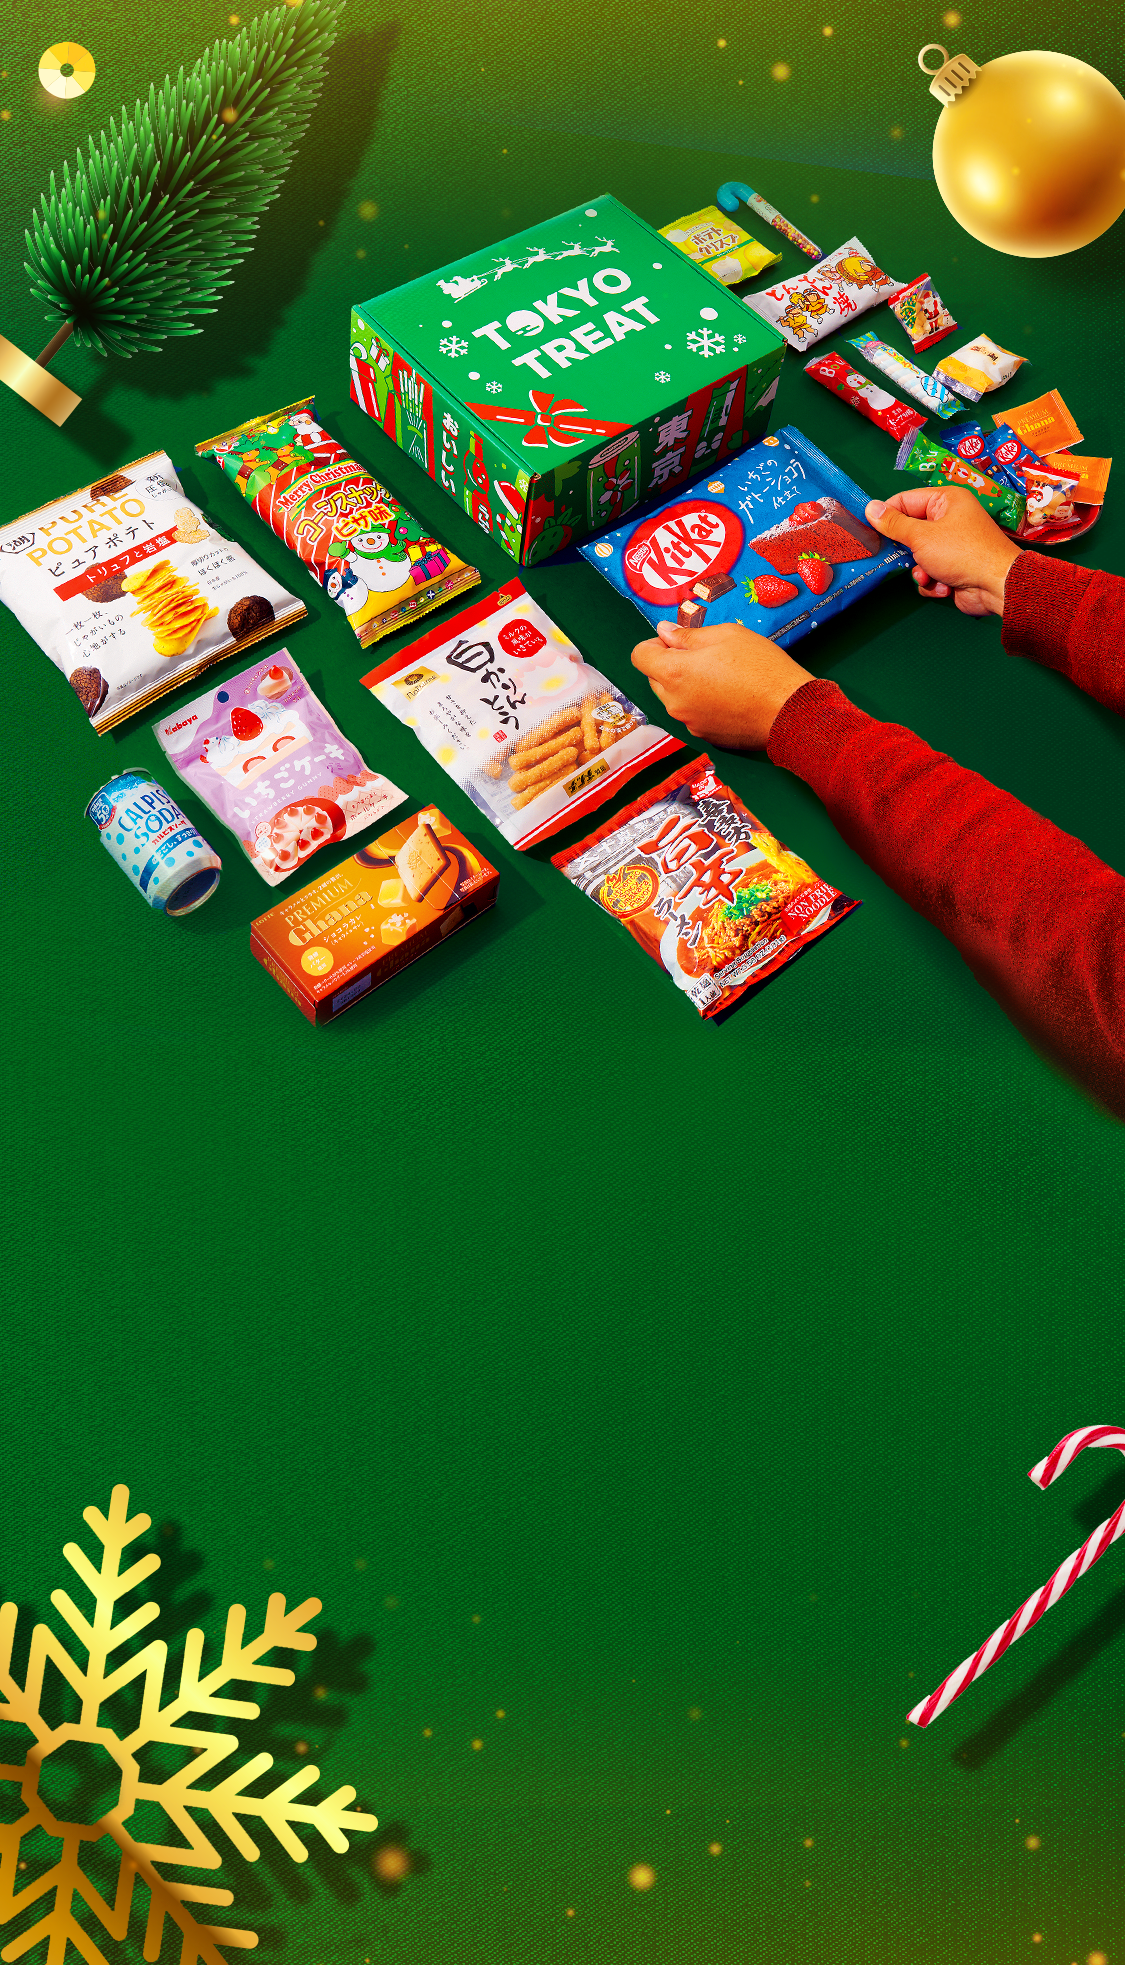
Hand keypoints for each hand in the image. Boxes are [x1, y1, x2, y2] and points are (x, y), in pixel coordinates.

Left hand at [632, 619, 813, 749]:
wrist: (789, 711)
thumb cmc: (761, 668)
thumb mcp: (725, 635)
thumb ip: (687, 634)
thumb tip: (664, 632)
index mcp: (674, 673)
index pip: (640, 656)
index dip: (654, 645)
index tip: (675, 641)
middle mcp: (675, 701)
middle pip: (655, 678)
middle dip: (671, 665)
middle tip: (704, 656)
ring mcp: (689, 722)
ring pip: (674, 698)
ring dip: (687, 685)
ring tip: (721, 676)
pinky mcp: (705, 735)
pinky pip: (693, 714)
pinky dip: (702, 704)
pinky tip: (729, 696)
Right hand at [864, 486, 1021, 615]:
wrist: (995, 586)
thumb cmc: (962, 552)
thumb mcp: (921, 536)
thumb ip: (893, 524)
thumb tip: (870, 508)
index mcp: (946, 500)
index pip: (905, 501)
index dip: (886, 516)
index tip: (869, 530)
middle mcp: (950, 519)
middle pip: (910, 531)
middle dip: (906, 550)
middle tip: (898, 557)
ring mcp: (952, 544)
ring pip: (918, 556)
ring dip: (920, 570)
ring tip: (929, 575)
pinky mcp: (953, 566)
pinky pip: (930, 572)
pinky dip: (932, 581)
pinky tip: (944, 586)